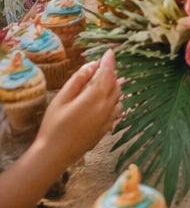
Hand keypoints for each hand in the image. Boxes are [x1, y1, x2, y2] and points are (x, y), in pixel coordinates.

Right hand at [37, 50, 120, 169]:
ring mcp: (108, 119)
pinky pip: (117, 110)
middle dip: (110, 73)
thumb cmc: (53, 125)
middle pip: (115, 84)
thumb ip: (78, 80)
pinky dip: (115, 100)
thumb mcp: (61, 98)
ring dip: (114, 86)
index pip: (107, 73)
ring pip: (118, 96)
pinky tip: (107, 101)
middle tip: (103, 66)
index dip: (109, 61)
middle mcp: (106, 107)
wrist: (55, 155)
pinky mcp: (106, 129)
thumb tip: (92, 65)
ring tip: (106, 81)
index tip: (109, 52)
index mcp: (94, 97)